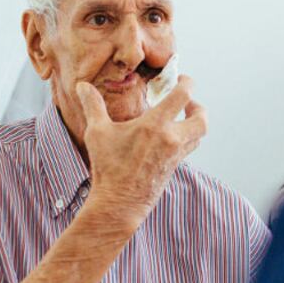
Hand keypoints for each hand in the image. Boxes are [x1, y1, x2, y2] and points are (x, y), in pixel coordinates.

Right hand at [74, 76, 206, 226]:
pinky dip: (185, 138)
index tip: (182, 79)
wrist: (119, 204)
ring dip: (194, 123)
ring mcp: (175, 155)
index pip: (183, 95)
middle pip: (201, 118)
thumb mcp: (97, 133)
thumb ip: (93, 105)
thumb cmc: (108, 168)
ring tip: (181, 117)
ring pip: (198, 135)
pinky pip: (188, 148)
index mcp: (155, 125)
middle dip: (198, 106)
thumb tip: (82, 86)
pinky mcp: (174, 167)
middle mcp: (171, 139)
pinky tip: (169, 137)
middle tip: (188, 101)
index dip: (187, 83)